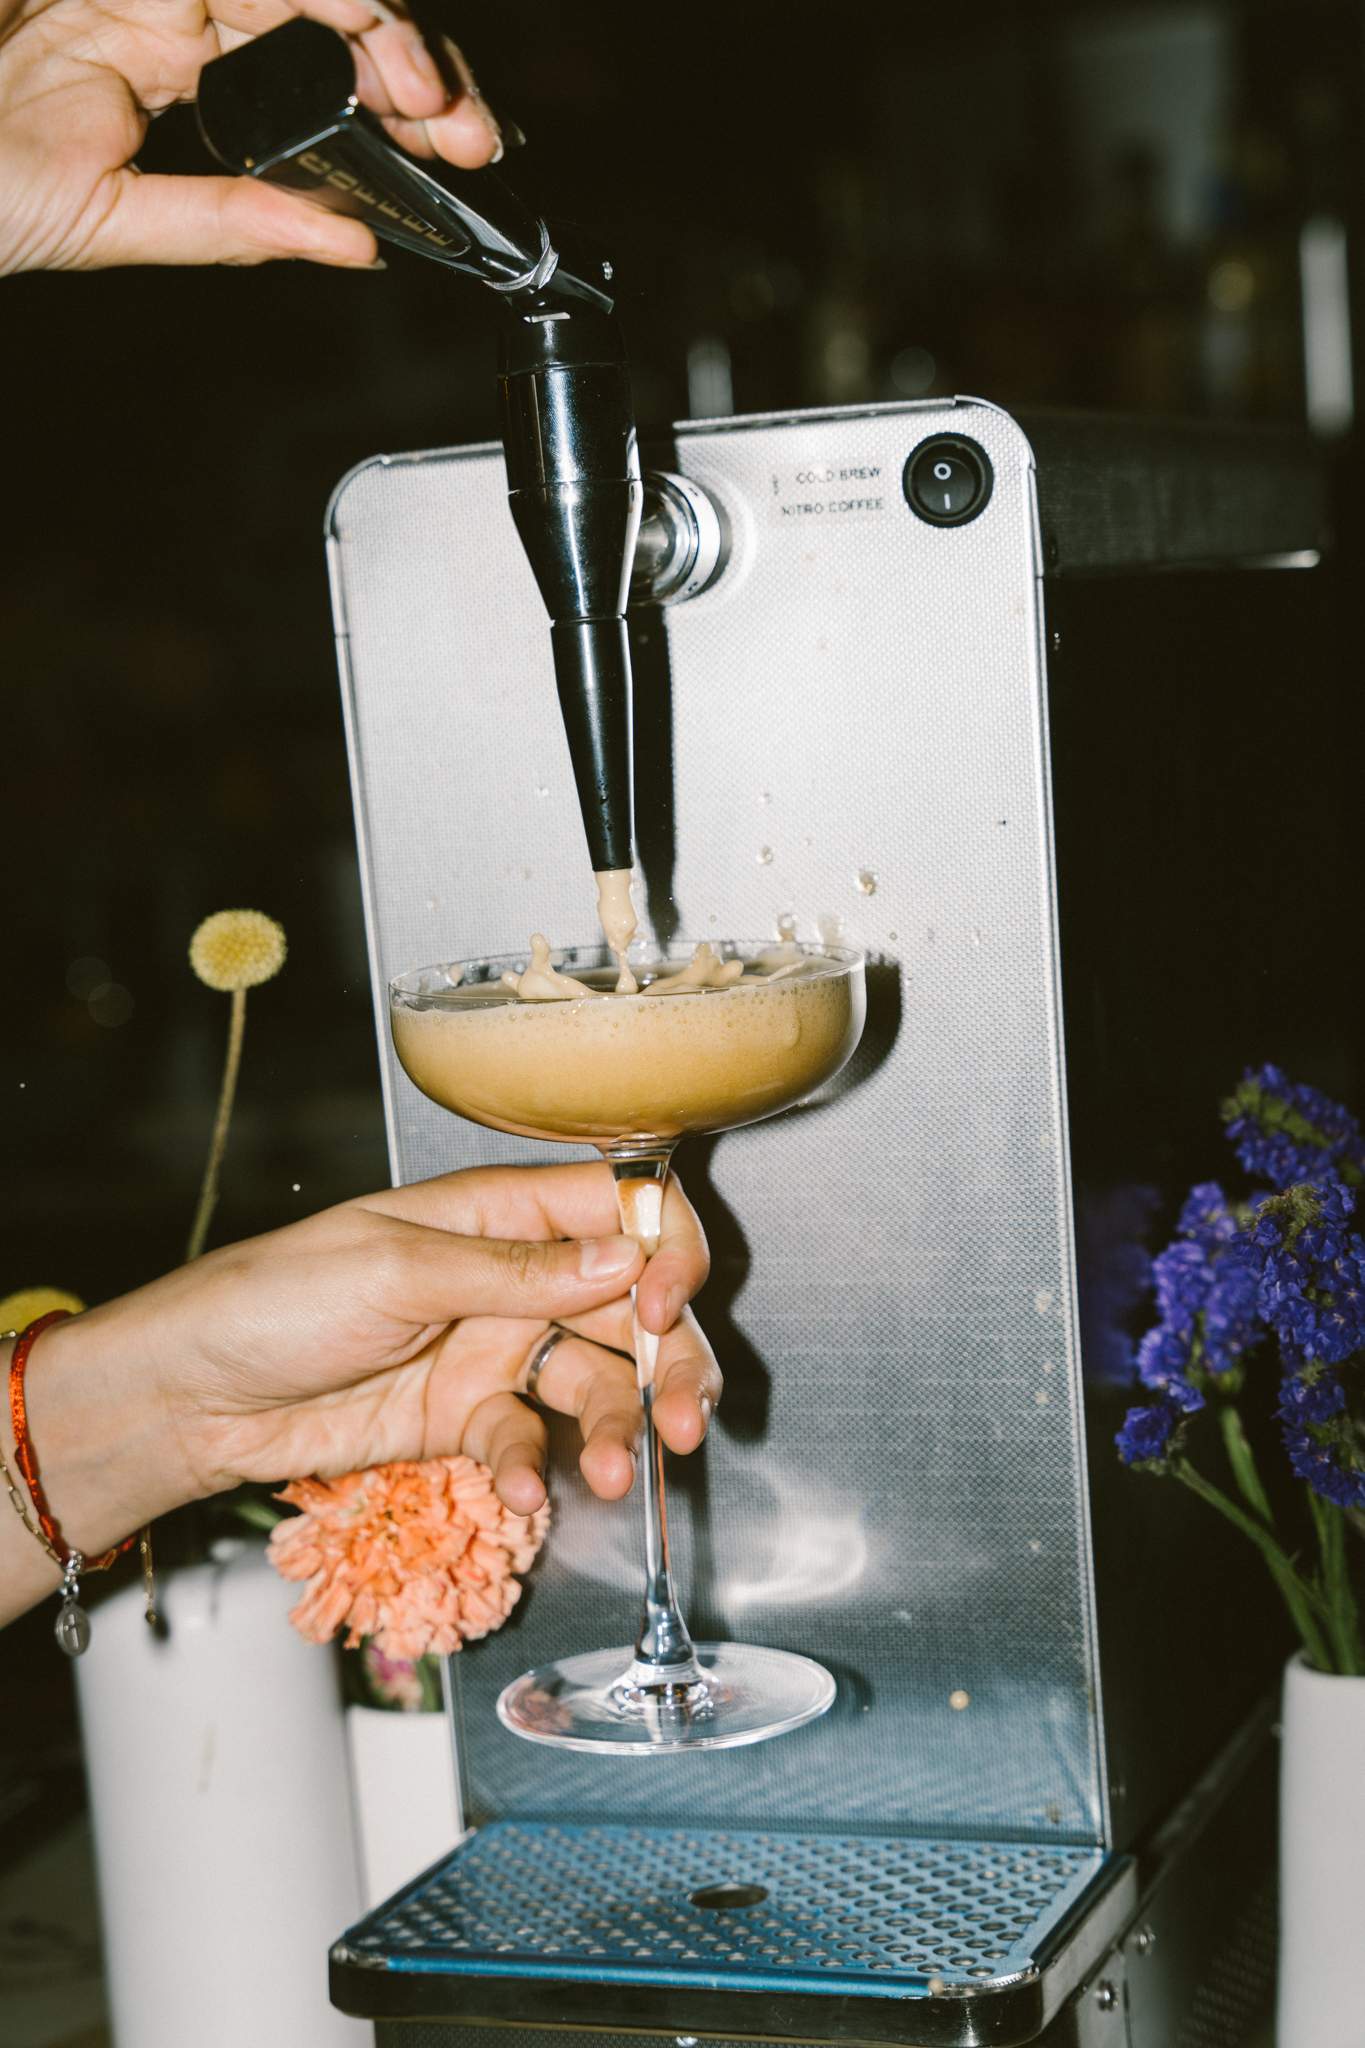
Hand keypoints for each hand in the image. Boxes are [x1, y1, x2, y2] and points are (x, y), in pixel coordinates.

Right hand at [0, 0, 499, 273]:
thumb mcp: (121, 222)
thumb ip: (236, 222)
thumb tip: (356, 244)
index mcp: (178, 72)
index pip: (321, 74)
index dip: (403, 101)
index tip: (466, 146)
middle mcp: (170, 7)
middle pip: (325, 12)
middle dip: (414, 64)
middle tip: (468, 124)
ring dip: (368, 23)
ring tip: (420, 86)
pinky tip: (353, 22)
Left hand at [21, 1160, 714, 1541]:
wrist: (195, 1396)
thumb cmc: (274, 1298)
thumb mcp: (396, 1269)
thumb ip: (514, 1272)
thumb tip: (623, 1261)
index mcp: (501, 1212)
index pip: (621, 1210)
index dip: (665, 1251)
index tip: (665, 1305)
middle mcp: (514, 1277)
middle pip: (632, 1308)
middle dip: (671, 1363)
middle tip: (685, 1420)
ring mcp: (494, 1349)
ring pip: (596, 1383)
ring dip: (617, 1428)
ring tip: (612, 1473)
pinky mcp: (466, 1418)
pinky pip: (528, 1440)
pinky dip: (534, 1468)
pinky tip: (523, 1491)